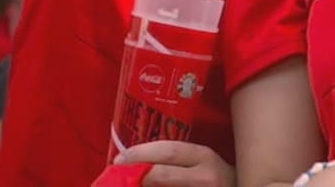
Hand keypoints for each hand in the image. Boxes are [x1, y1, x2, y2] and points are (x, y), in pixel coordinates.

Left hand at [114, 141, 233, 186]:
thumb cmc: (219, 182)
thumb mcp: (204, 167)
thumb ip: (178, 164)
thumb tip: (139, 167)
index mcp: (205, 157)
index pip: (169, 151)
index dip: (141, 154)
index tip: (118, 160)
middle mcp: (206, 175)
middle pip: (163, 174)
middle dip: (136, 174)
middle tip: (115, 177)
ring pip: (166, 186)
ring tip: (127, 186)